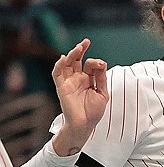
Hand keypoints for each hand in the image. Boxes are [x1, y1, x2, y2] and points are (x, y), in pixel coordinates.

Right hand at [51, 38, 107, 155]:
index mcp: (88, 80)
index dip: (96, 62)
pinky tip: (64, 57)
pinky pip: (57, 73)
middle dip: (81, 50)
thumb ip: (101, 78)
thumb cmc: (94, 111)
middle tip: (86, 41)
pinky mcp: (61, 87)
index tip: (102, 65)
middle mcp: (77, 79)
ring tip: (79, 47)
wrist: (85, 125)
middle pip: (77, 60)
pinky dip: (59, 65)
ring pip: (67, 64)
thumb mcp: (102, 93)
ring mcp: (69, 82)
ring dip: (72, 54)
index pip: (90, 65)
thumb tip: (101, 63)